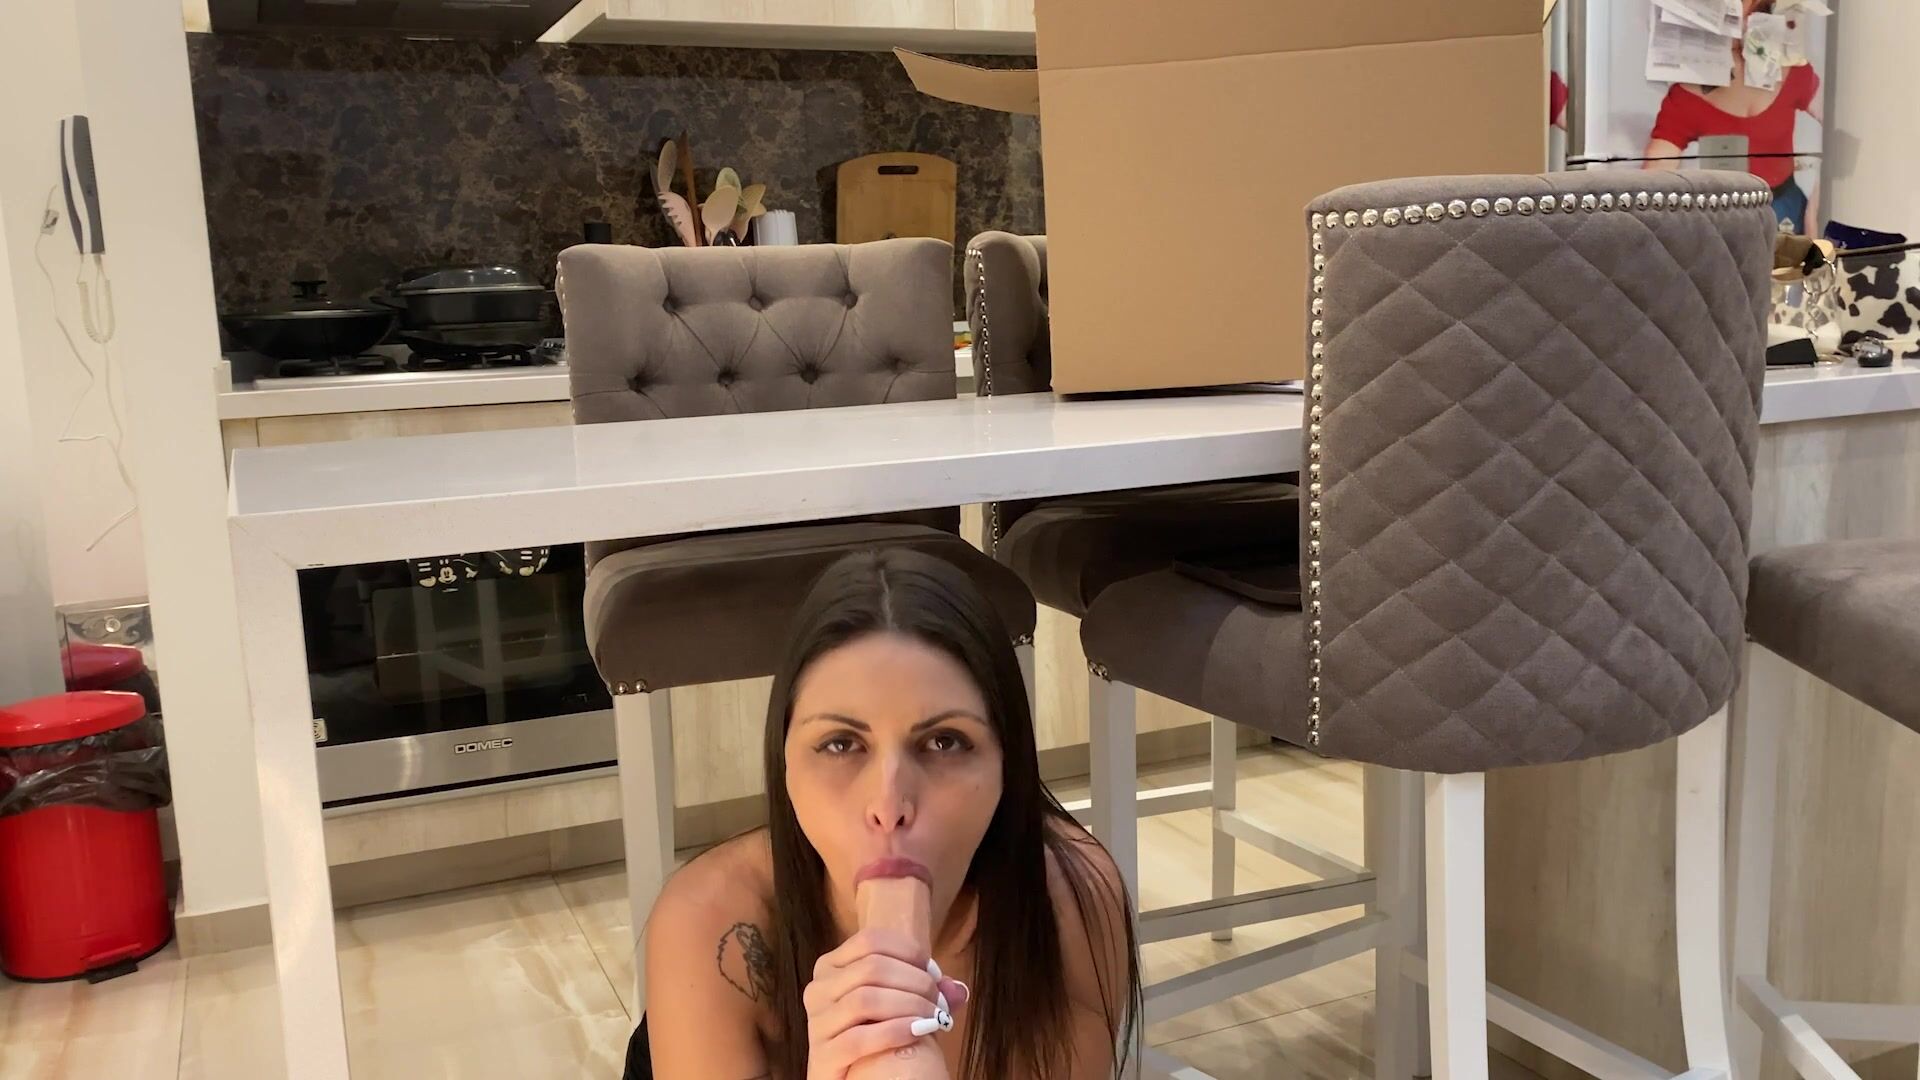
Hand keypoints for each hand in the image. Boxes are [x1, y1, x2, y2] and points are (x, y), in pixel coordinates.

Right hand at [802, 928, 969, 1079]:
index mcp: (831, 966)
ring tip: (934, 1019)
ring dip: (908, 1006)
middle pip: (872, 967)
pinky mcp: (822, 1057)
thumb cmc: (874, 1034)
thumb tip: (959, 990)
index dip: (909, 952)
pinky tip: (917, 1033)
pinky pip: (858, 1039)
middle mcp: (817, 989)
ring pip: (865, 1000)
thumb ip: (927, 992)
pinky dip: (893, 1032)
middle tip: (939, 1001)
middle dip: (916, 982)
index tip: (935, 973)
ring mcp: (817, 1023)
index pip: (871, 940)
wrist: (848, 1077)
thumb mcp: (898, 1003)